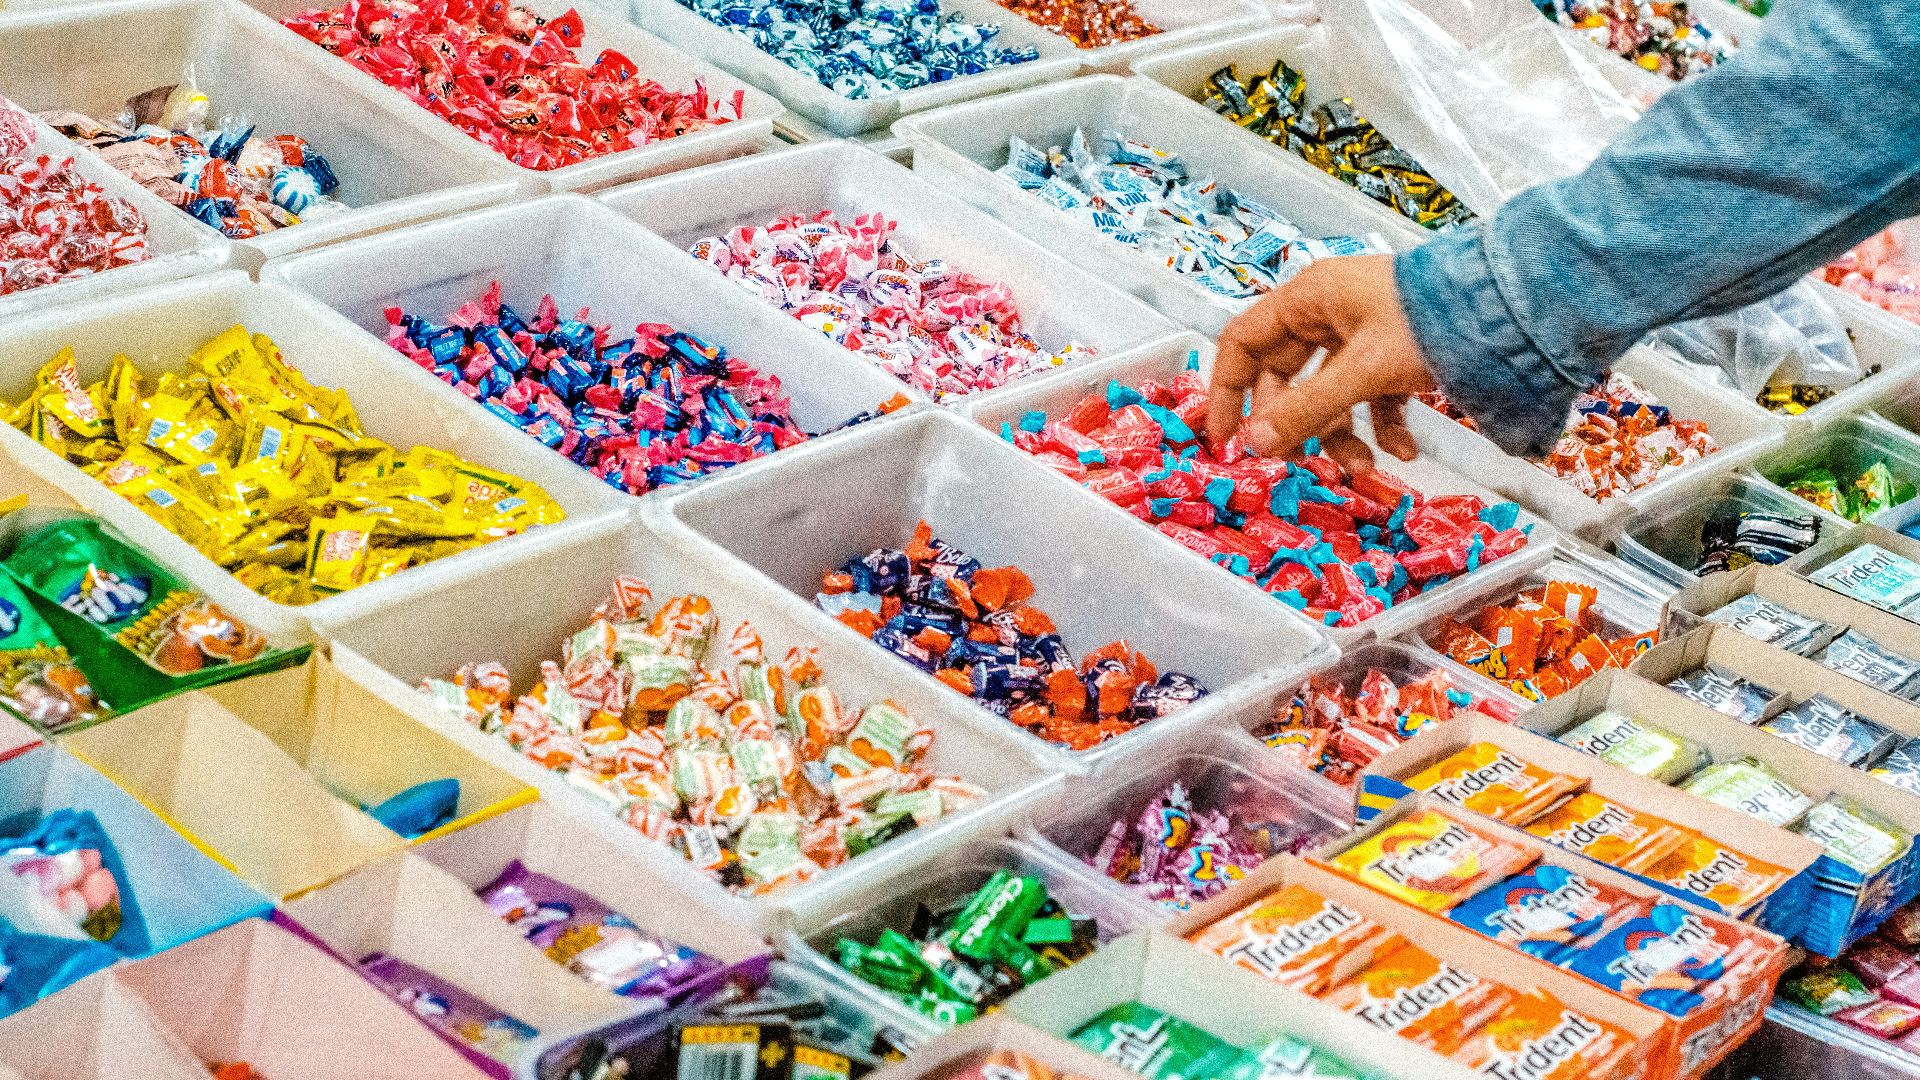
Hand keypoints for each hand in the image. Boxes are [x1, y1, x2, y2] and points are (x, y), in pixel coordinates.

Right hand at [1207, 254, 1437, 476]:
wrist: (1510, 307)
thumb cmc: (1431, 318)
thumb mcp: (1362, 369)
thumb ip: (1307, 409)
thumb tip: (1256, 443)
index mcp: (1307, 299)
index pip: (1243, 343)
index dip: (1226, 390)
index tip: (1225, 436)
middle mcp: (1328, 313)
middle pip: (1286, 377)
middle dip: (1295, 424)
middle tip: (1295, 461)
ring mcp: (1362, 333)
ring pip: (1330, 393)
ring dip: (1341, 434)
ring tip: (1362, 466)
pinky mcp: (1393, 353)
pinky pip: (1371, 397)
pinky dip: (1382, 426)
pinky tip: (1402, 450)